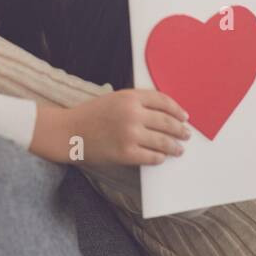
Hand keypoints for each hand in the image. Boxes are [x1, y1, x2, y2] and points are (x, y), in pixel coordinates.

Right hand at [33, 90, 191, 166]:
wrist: (69, 132)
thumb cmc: (91, 115)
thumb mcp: (115, 99)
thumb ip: (137, 102)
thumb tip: (165, 113)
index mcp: (130, 97)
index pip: (163, 101)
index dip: (177, 110)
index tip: (184, 117)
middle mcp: (132, 114)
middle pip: (167, 122)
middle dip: (180, 130)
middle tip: (186, 135)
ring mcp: (130, 134)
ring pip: (163, 141)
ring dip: (174, 147)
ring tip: (179, 149)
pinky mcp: (126, 153)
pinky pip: (151, 157)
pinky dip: (159, 158)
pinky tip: (161, 157)